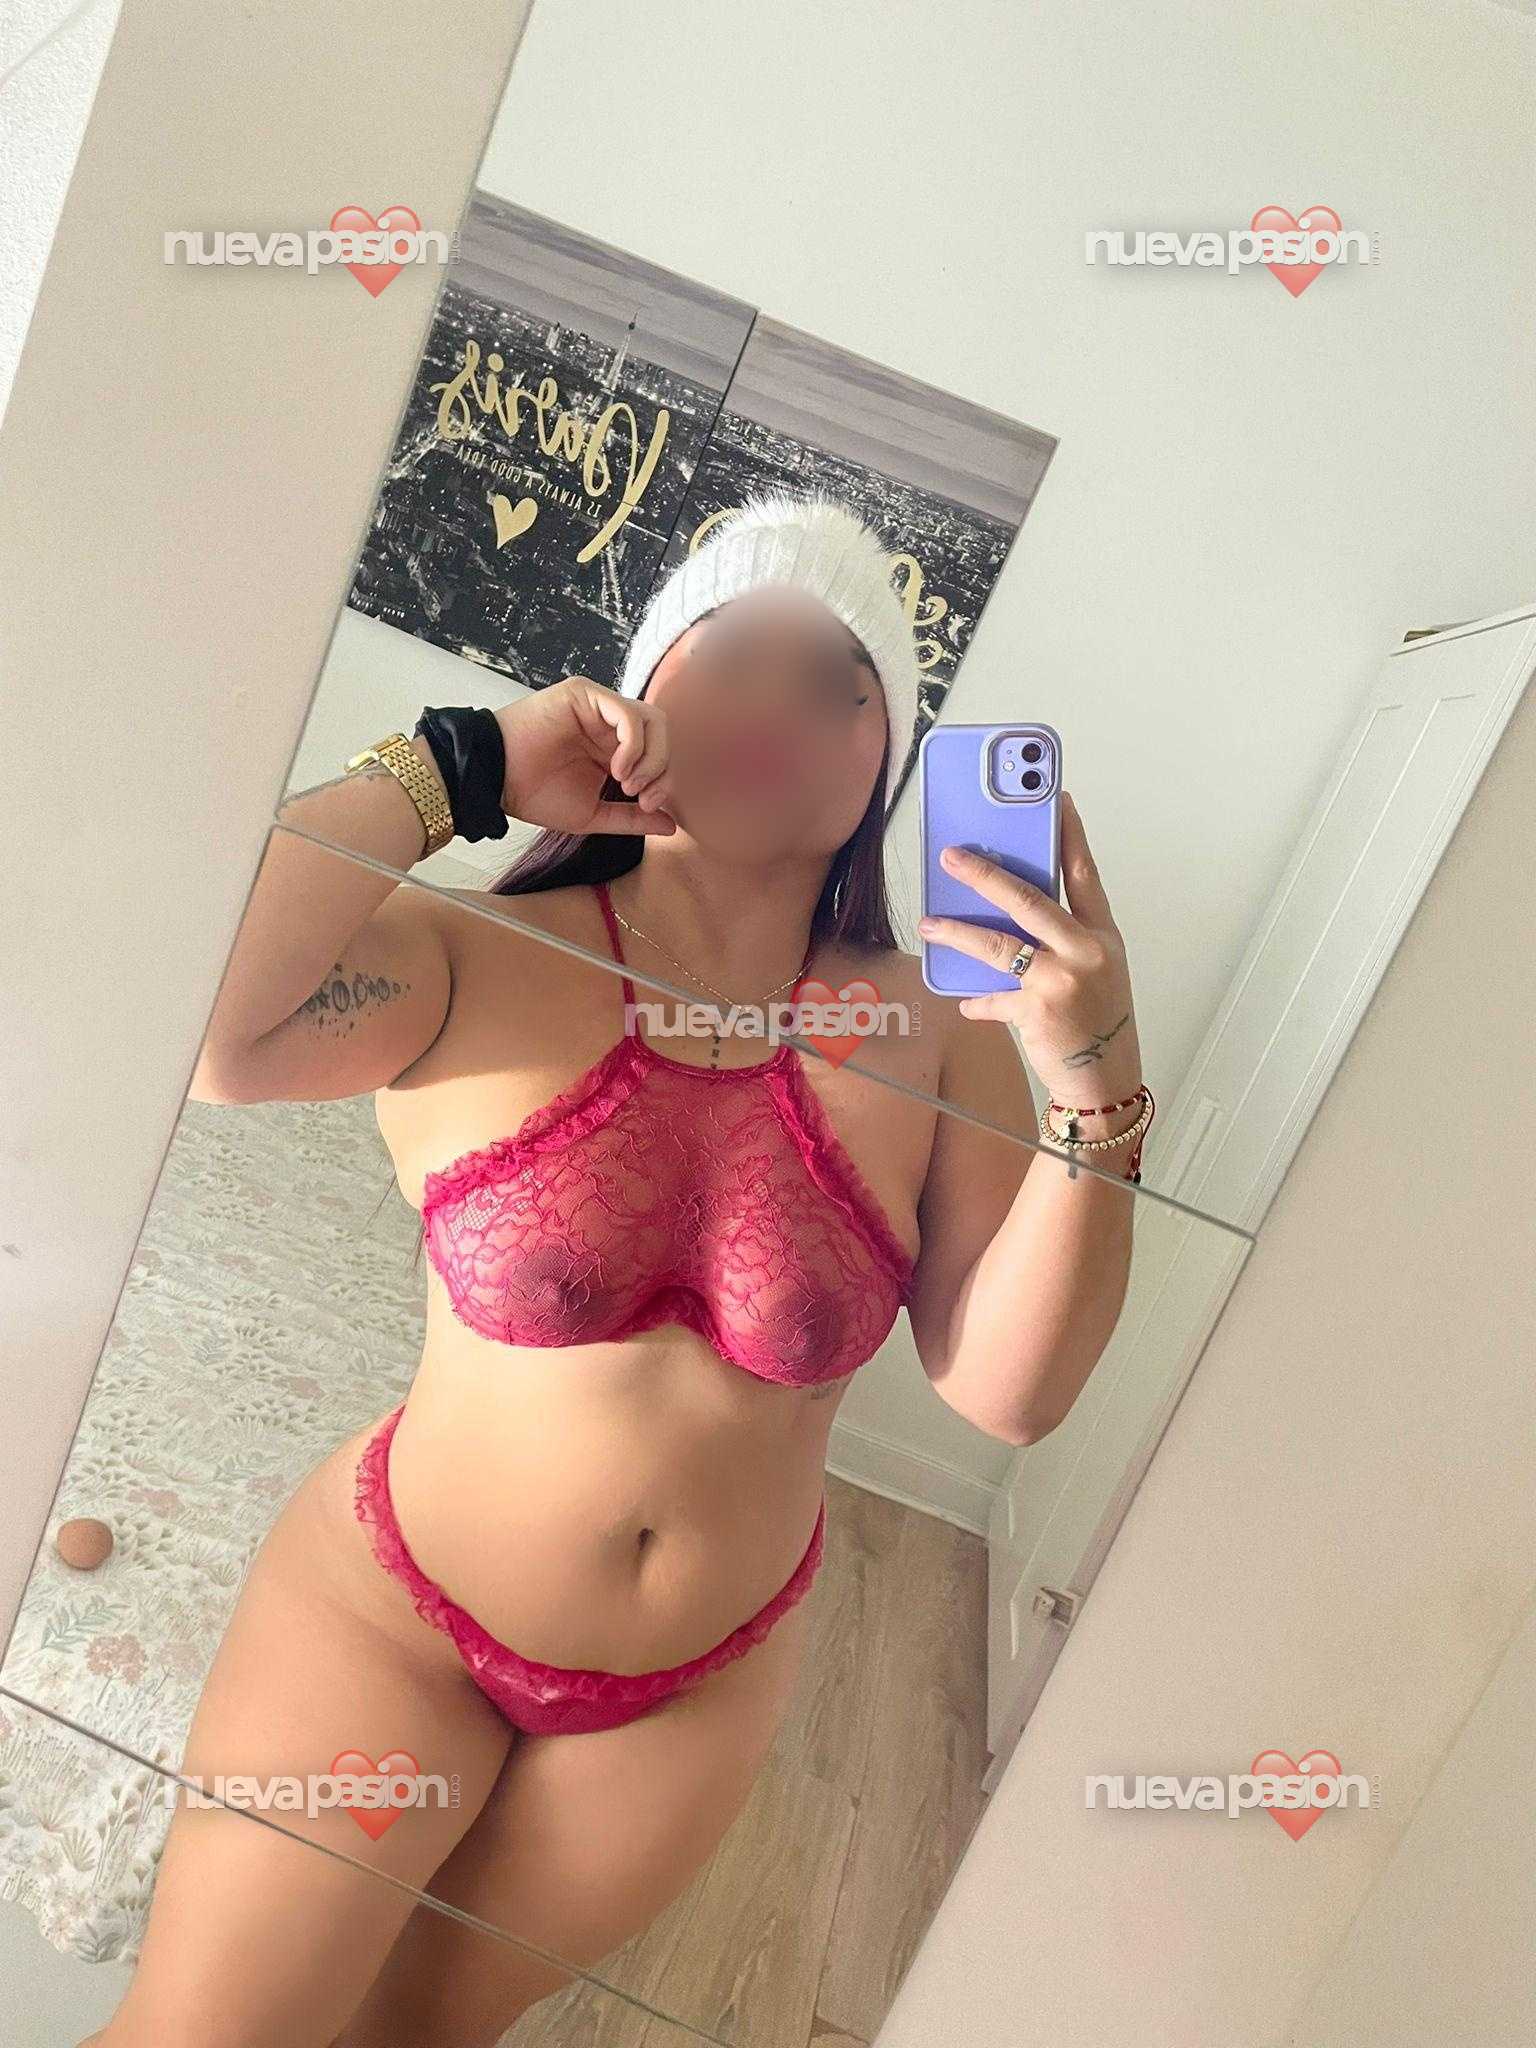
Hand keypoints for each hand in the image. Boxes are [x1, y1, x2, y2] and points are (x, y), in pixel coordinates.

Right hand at [495, 676, 677, 836]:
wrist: (495, 780)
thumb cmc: (535, 795)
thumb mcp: (593, 814)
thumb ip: (632, 818)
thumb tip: (673, 826)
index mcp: (614, 748)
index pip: (661, 753)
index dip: (665, 780)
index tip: (649, 806)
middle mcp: (609, 724)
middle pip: (663, 734)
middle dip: (663, 769)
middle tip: (643, 797)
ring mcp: (598, 706)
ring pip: (652, 720)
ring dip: (651, 756)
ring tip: (628, 783)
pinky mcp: (584, 695)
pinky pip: (627, 712)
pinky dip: (633, 743)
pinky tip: (617, 768)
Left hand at [917, 790, 1142, 1103]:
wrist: (1106, 1080)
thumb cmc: (1098, 1021)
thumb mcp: (1095, 970)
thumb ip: (1061, 939)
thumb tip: (1007, 912)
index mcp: (1102, 935)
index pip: (1084, 874)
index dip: (1070, 834)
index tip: (1056, 799)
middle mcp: (1085, 951)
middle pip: (1029, 898)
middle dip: (986, 873)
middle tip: (952, 856)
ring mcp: (1060, 980)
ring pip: (998, 943)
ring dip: (957, 931)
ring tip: (929, 923)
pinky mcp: (1036, 1010)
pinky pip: (991, 996)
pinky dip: (977, 999)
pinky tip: (965, 999)